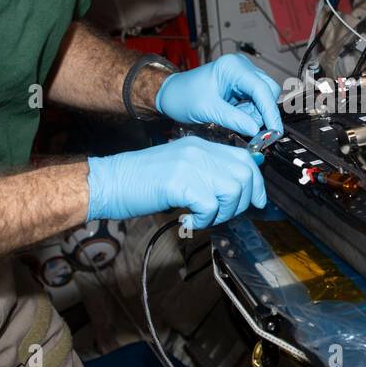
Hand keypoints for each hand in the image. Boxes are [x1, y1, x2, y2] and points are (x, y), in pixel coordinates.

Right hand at [85, 137, 265, 228]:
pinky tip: (188, 221)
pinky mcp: (180, 182)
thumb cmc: (141, 182)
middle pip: (245, 174)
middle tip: (223, 215)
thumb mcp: (180, 169)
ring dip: (223, 213)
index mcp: (201, 145)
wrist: (109, 182)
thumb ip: (207, 173)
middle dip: (243, 202)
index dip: (256, 184)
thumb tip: (237, 191)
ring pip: (233, 191)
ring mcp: (190, 164)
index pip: (245, 158)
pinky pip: (211, 206)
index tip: (256, 202)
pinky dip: (204, 221)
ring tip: (202, 218)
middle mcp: (199, 150)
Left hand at [154, 54, 282, 137]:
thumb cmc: (183, 96)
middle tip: (256, 132)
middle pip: (267, 91)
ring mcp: (242, 76)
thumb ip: (234, 120)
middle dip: (263, 113)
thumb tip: (256, 130)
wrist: (171, 94)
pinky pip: (255, 101)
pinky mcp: (241, 86)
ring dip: (255, 115)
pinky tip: (236, 117)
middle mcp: (241, 67)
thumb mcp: (208, 110)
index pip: (261, 88)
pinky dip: (249, 114)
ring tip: (234, 121)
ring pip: (263, 98)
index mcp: (232, 67)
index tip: (274, 130)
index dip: (270, 111)